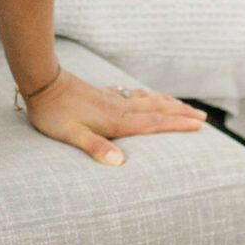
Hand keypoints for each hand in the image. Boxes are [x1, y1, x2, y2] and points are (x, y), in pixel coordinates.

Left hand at [22, 67, 205, 166]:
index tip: (200, 126)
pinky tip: (145, 95)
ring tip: (183, 106)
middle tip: (203, 117)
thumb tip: (120, 163)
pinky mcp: (102, 92)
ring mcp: (112, 98)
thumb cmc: (53, 113)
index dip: (178, 125)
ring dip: (168, 102)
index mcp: (117, 120)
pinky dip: (147, 95)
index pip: (154, 123)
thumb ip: (96, 148)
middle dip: (181, 113)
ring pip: (147, 99)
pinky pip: (133, 94)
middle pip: (157, 109)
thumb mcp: (72, 135)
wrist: (41, 81)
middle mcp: (120, 107)